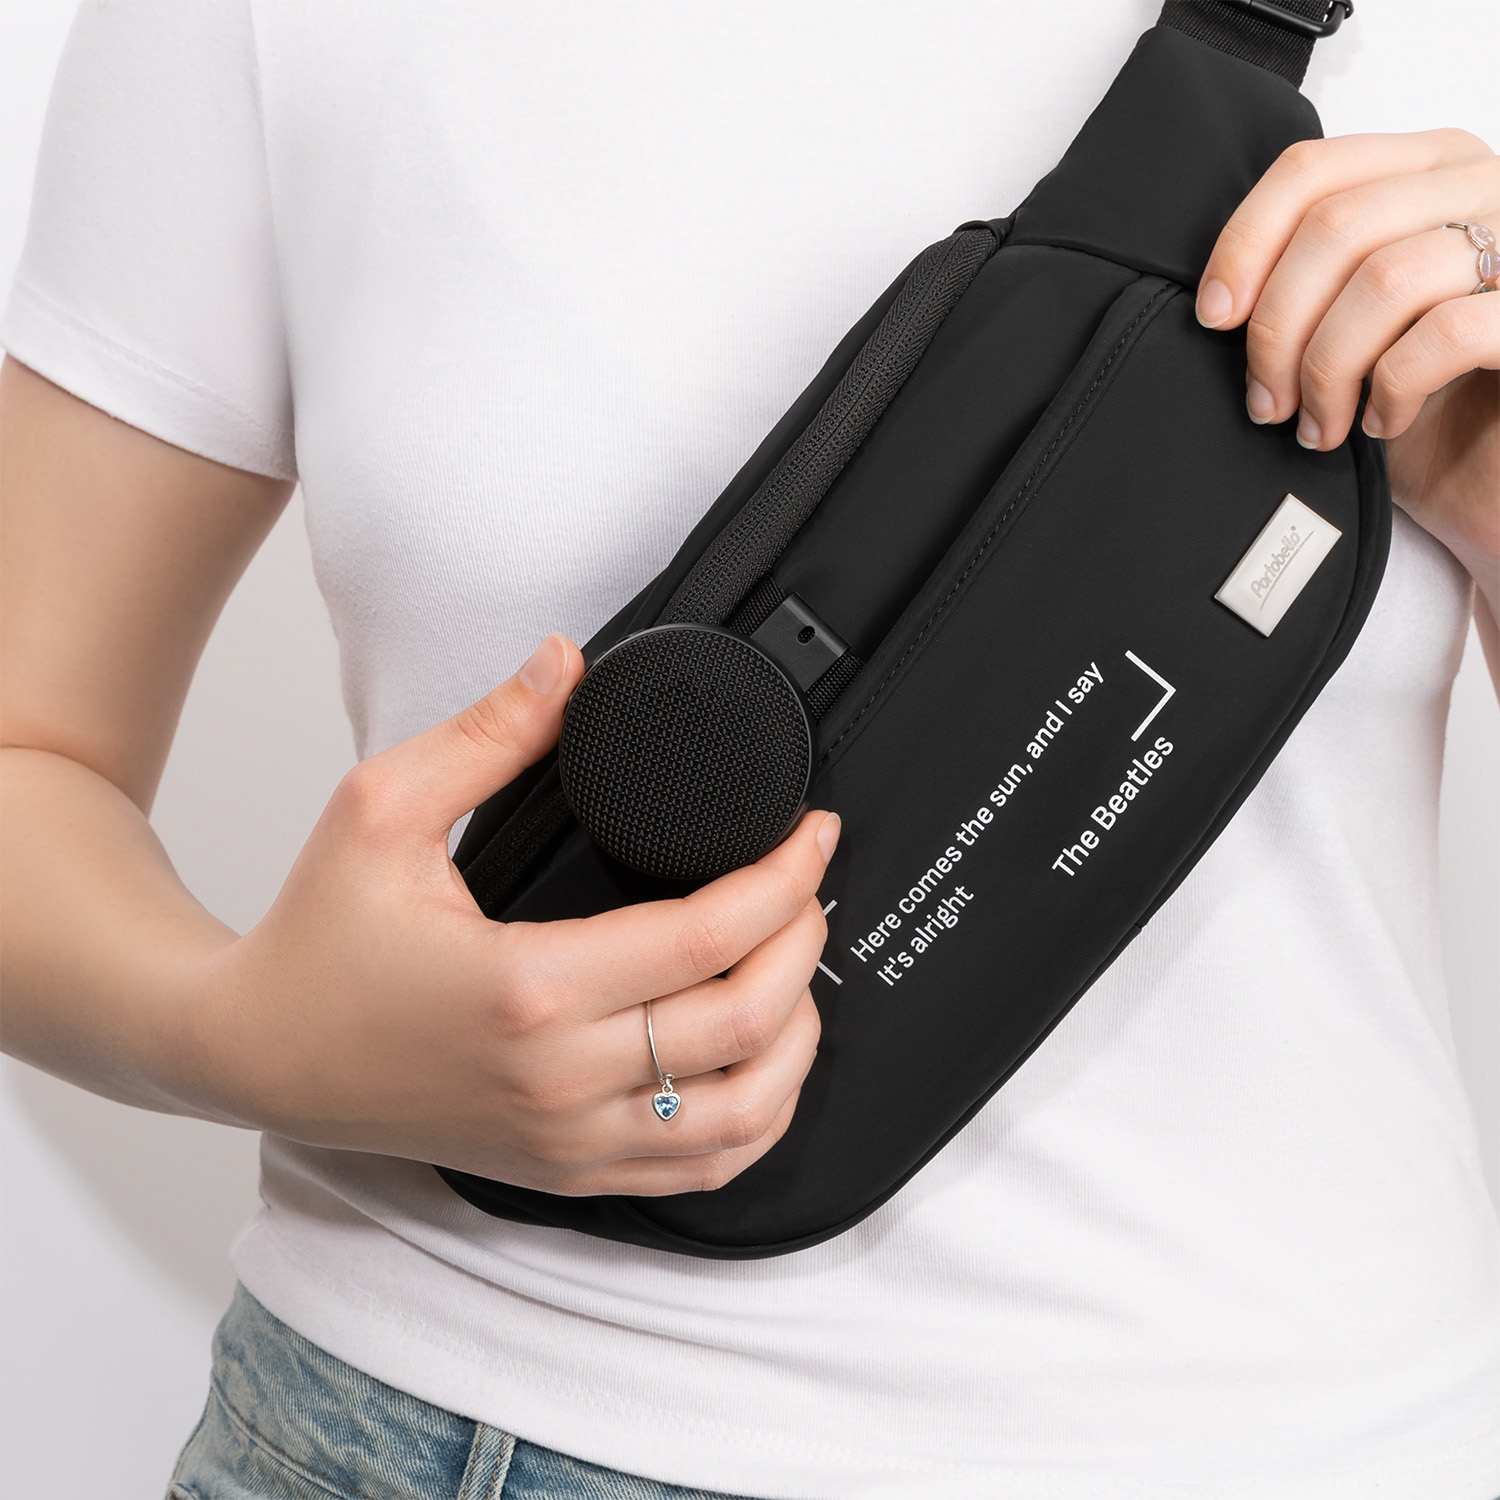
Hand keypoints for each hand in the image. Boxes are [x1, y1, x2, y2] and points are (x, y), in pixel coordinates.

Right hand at [189, 633, 836, 1194]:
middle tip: (811, 883)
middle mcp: (559, 1079)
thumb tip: (566, 666)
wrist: (261, 1056)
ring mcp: (568, 1139)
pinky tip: (770, 1062)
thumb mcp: (381, 809)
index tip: (811, 833)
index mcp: (526, 988)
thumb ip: (488, 733)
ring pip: (744, 1113)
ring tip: (798, 963)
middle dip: (804, 940)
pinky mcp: (566, 1169)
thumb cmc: (316, 940)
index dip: (783, 877)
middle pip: (746, 1022)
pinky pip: (702, 1171)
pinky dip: (761, 1119)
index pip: (706, 937)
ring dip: (799, 1037)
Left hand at [1194, 130, 1498, 584]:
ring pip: (1384, 280)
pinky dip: (1392, 388)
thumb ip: (1313, 282)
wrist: (1496, 474)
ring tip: (1319, 425)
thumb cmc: (1434, 402)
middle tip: (1267, 400)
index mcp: (1432, 171)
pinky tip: (1383, 421)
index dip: (1244, 244)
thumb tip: (1220, 298)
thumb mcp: (1357, 326)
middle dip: (1278, 327)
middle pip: (1336, 226)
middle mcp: (1486, 187)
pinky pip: (1444, 334)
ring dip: (1327, 369)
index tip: (1214, 317)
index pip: (1313, 170)